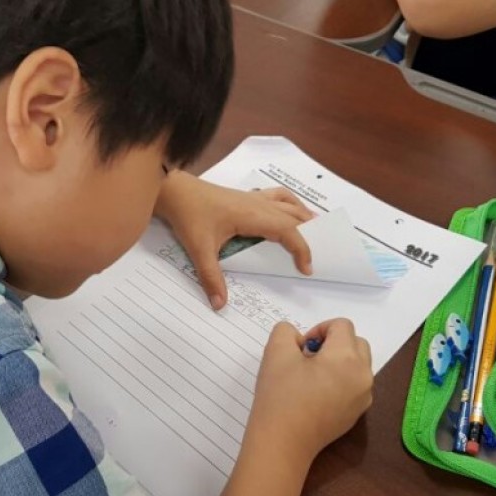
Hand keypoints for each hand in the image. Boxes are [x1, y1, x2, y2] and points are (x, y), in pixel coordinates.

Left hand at [155, 171, 312, 309]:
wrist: (174, 190)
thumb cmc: (189, 216)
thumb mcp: (199, 250)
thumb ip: (211, 278)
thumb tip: (219, 304)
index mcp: (253, 215)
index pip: (288, 230)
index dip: (301, 249)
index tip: (306, 268)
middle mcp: (258, 203)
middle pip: (294, 216)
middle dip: (310, 234)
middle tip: (320, 253)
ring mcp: (253, 197)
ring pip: (289, 202)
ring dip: (304, 215)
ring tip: (317, 229)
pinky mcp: (246, 196)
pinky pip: (277, 196)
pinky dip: (290, 203)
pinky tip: (292, 210)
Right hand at [251, 319, 372, 462]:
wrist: (284, 442)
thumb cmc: (281, 395)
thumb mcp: (275, 353)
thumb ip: (285, 332)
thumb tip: (298, 340)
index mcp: (347, 357)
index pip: (341, 325)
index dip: (319, 329)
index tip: (300, 348)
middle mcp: (363, 375)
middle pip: (356, 342)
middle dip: (333, 343)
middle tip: (307, 359)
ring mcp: (363, 397)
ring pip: (358, 365)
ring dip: (339, 361)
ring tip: (312, 377)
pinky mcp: (357, 414)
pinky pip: (355, 386)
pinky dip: (341, 381)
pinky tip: (316, 395)